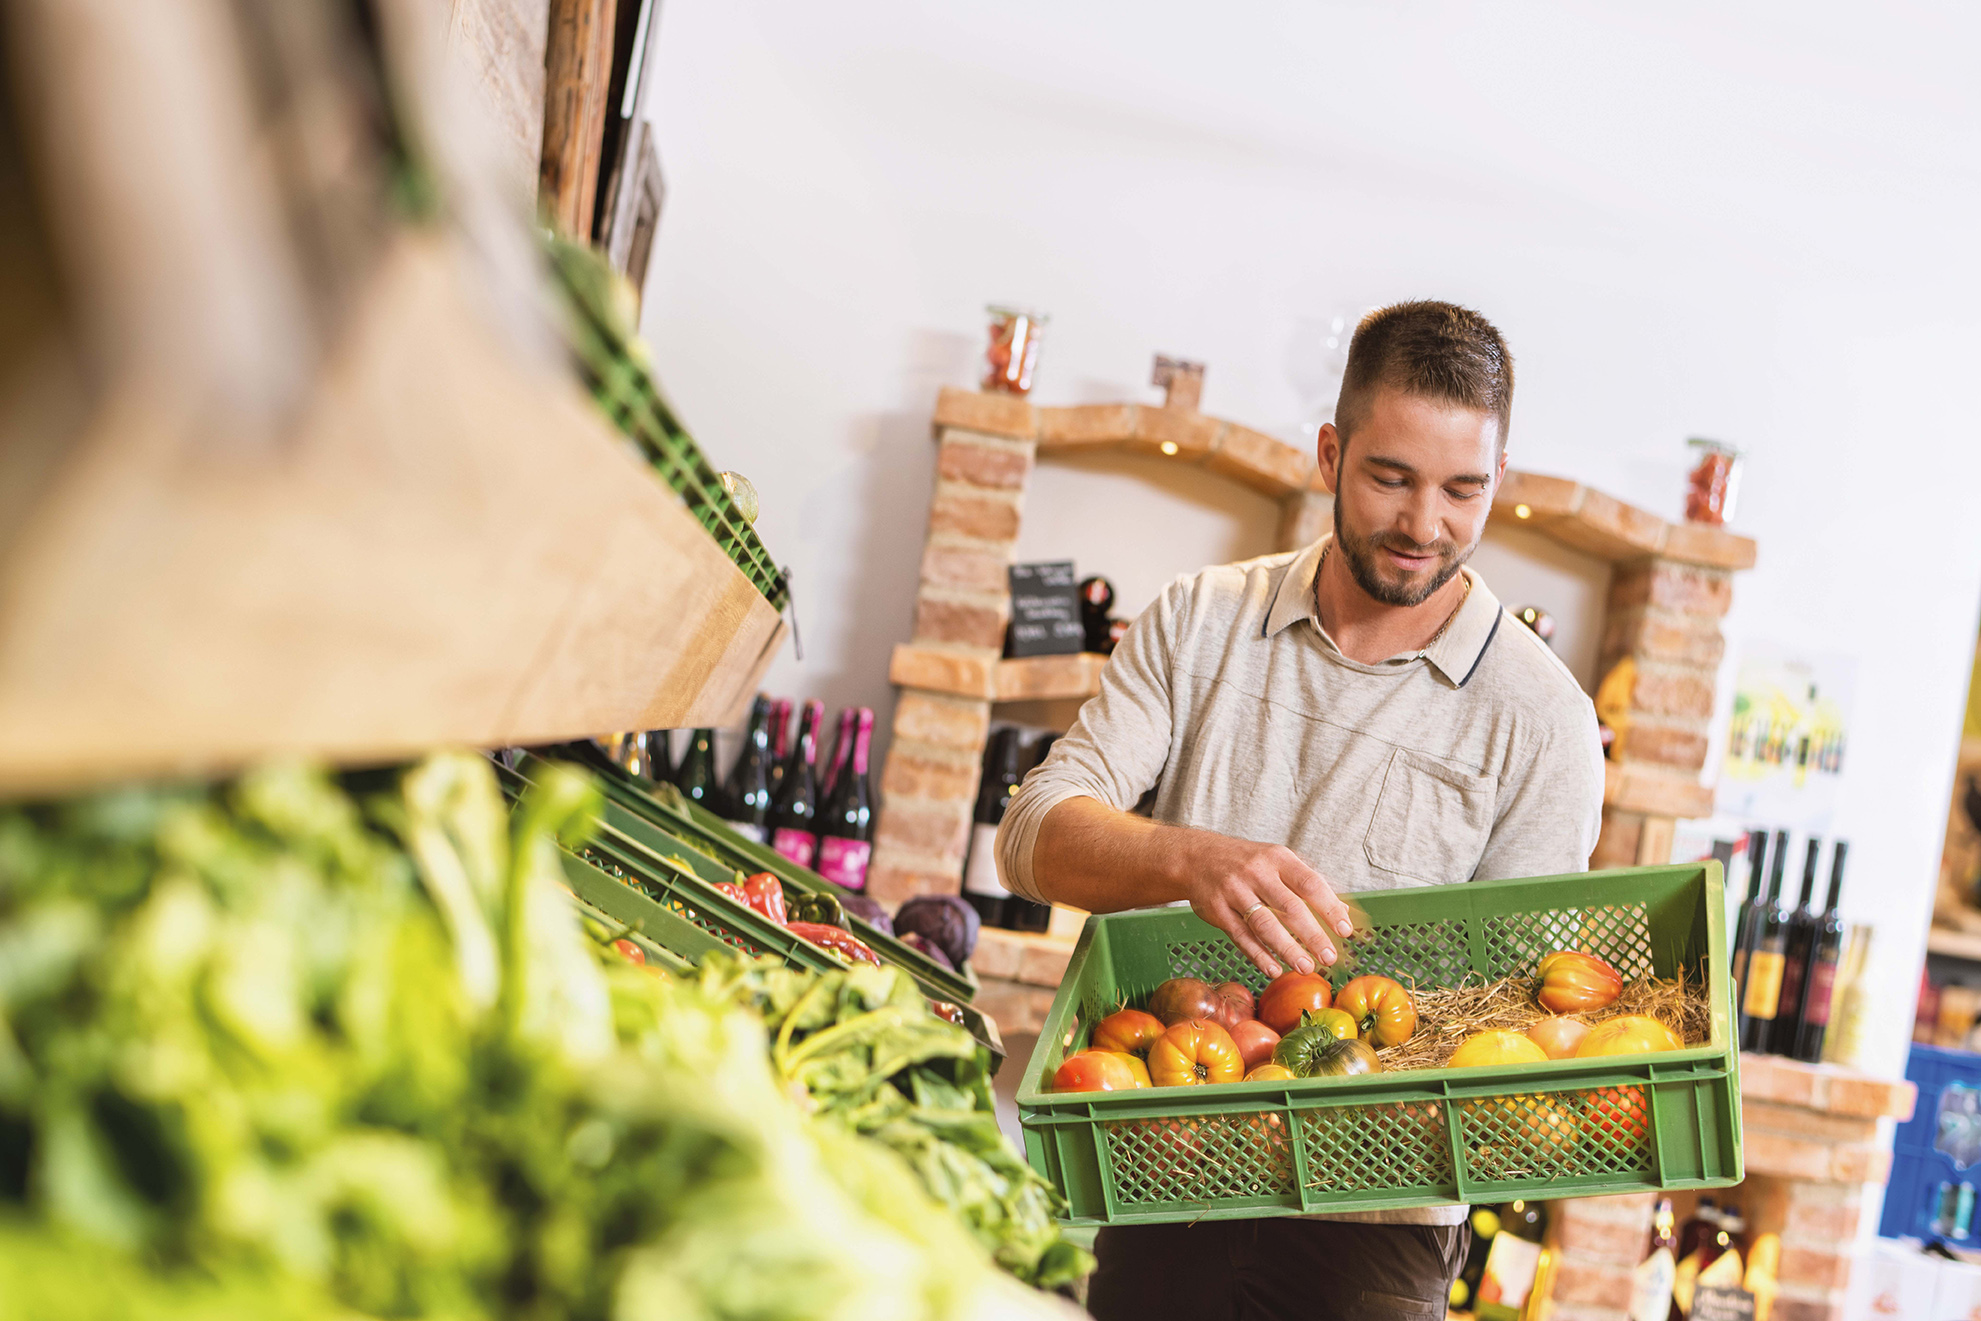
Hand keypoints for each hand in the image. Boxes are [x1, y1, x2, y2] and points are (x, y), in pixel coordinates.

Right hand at [1177, 830, 1354, 977]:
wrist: (1197, 857)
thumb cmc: (1247, 862)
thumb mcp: (1278, 862)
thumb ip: (1309, 884)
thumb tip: (1344, 911)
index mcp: (1278, 858)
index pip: (1310, 884)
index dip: (1330, 908)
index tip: (1345, 930)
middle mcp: (1257, 872)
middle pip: (1290, 907)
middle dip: (1313, 936)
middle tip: (1329, 958)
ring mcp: (1234, 891)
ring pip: (1265, 924)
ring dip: (1287, 949)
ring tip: (1306, 967)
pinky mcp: (1217, 909)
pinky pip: (1241, 936)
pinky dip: (1259, 955)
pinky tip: (1274, 969)